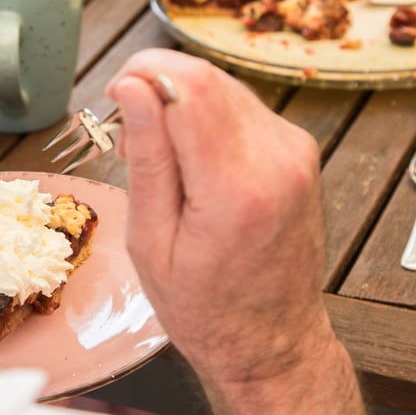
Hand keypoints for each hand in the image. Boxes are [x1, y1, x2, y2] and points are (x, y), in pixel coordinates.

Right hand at [106, 48, 330, 382]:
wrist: (271, 340)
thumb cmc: (206, 307)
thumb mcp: (151, 241)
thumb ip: (147, 158)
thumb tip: (132, 89)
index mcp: (236, 188)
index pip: (190, 85)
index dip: (143, 74)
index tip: (115, 98)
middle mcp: (277, 160)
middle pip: (208, 76)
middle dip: (157, 87)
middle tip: (129, 136)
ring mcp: (297, 152)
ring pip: (224, 86)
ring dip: (181, 103)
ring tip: (159, 158)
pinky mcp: (300, 150)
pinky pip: (242, 109)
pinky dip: (207, 120)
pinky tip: (191, 162)